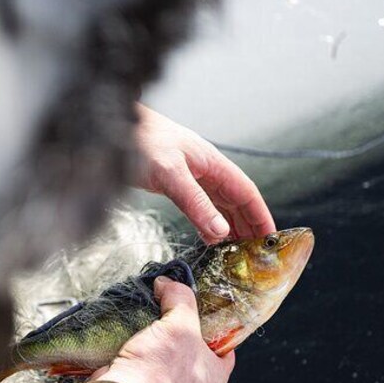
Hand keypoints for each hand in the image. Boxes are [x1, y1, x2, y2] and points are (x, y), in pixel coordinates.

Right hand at [93, 276, 234, 382]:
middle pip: (196, 359)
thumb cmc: (158, 367)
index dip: (215, 330)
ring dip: (160, 352)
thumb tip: (167, 283)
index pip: (226, 352)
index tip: (201, 316)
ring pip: (171, 369)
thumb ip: (179, 298)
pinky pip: (150, 379)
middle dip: (182, 339)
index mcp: (215, 382)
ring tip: (150, 332)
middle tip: (171, 321)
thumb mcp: (178, 323)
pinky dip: (143, 364)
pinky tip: (136, 349)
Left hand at [134, 104, 275, 242]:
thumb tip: (220, 232)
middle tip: (256, 254)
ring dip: (230, 227)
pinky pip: (201, 206)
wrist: (112, 128)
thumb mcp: (170, 174)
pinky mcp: (175, 183)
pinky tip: (210, 238)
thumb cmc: (141, 141)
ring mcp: (191, 176)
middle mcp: (206, 170)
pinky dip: (209, 223)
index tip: (271, 238)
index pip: (247, 192)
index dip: (261, 215)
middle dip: (249, 226)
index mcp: (213, 163)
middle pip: (237, 201)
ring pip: (220, 205)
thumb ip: (195, 203)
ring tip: (237, 252)